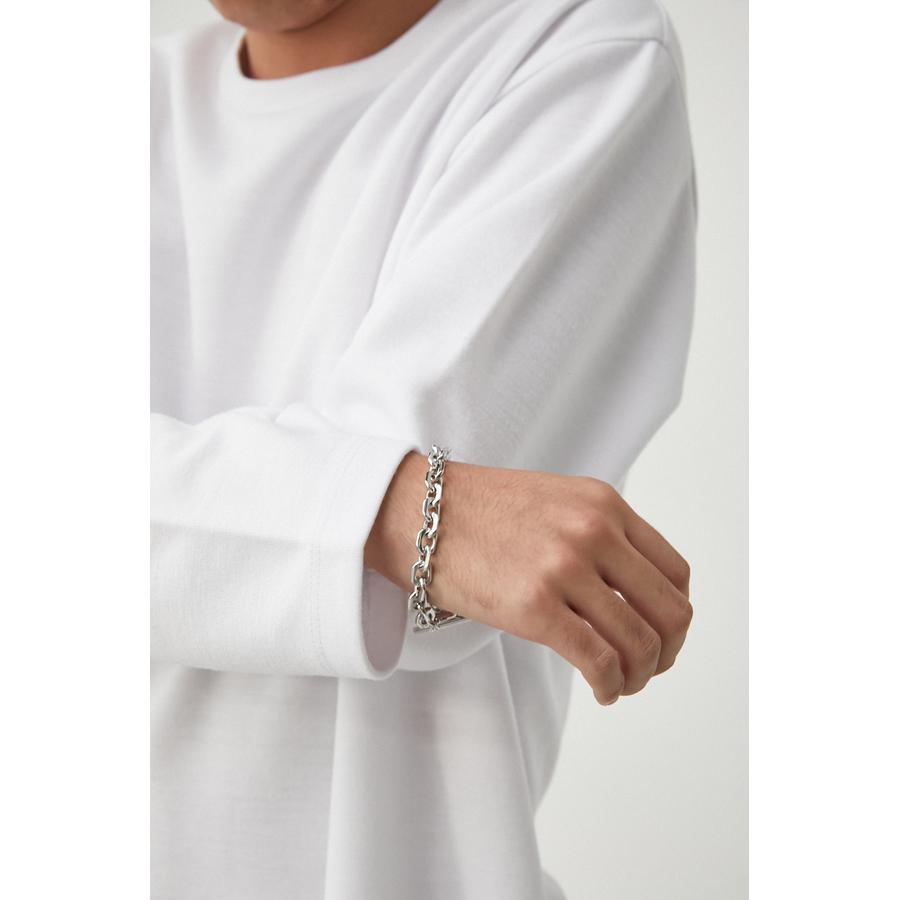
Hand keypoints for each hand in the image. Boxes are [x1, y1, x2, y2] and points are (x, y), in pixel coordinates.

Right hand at [366, 452, 691, 704]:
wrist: (417, 513)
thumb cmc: (479, 511)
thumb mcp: (556, 501)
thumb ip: (599, 534)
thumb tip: (631, 591)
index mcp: (604, 505)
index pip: (675, 572)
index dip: (675, 615)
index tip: (661, 635)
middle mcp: (594, 533)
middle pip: (668, 611)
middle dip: (667, 652)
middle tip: (649, 669)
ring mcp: (565, 569)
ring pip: (639, 642)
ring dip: (639, 675)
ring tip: (621, 684)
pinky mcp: (534, 607)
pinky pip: (599, 661)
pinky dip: (611, 686)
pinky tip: (601, 692)